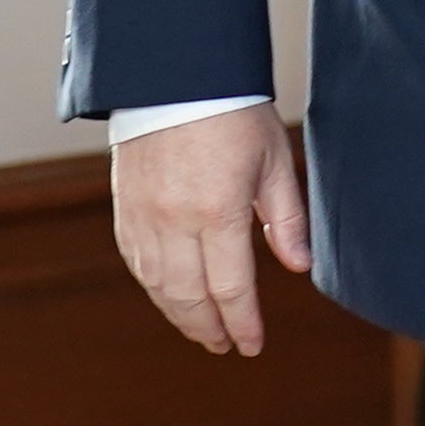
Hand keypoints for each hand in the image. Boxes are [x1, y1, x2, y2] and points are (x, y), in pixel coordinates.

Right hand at [111, 102, 309, 355]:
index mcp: (218, 211)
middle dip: (210, 328)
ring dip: (181, 315)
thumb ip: (286, 218)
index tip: (253, 345)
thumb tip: (299, 267)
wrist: (174, 79)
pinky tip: (171, 297)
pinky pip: (137, 264)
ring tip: (203, 331)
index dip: (244, 322)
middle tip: (227, 346)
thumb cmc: (234, 113)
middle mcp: (175, 222)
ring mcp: (144, 219)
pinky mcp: (124, 211)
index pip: (231, 287)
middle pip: (191, 296)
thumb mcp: (274, 161)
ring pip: (159, 287)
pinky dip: (155, 289)